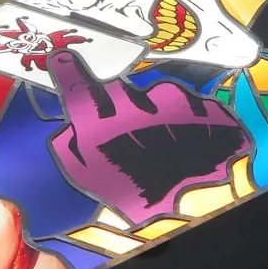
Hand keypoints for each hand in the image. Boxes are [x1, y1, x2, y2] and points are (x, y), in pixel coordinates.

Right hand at [47, 50, 248, 224]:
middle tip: (129, 132)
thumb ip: (71, 148)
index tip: (63, 57)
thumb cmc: (138, 201)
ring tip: (166, 144)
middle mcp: (134, 109)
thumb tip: (70, 126)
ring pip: (157, 95)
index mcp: (100, 128)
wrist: (198, 211)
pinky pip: (190, 103)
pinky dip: (190, 120)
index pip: (77, 86)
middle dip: (119, 104)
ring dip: (159, 113)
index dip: (67, 69)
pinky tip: (190, 143)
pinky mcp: (203, 108)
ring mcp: (174, 105)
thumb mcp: (90, 183)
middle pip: (118, 89)